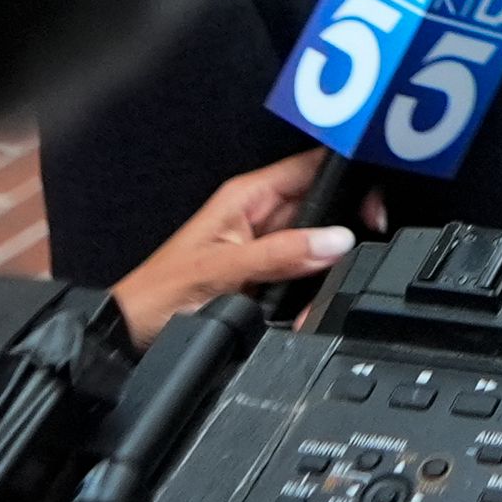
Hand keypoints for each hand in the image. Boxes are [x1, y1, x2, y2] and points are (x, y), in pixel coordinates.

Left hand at [107, 151, 363, 347]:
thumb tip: (336, 240)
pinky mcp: (266, 277)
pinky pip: (305, 276)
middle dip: (344, 228)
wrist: (131, 335)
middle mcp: (259, 216)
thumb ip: (280, 255)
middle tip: (358, 246)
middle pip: (323, 207)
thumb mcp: (221, 271)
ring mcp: (265, 248)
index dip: (346, 176)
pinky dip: (313, 291)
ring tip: (325, 286)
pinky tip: (308, 305)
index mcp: (246, 197)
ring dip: (328, 266)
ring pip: (318, 245)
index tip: (370, 199)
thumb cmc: (157, 294)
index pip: (310, 167)